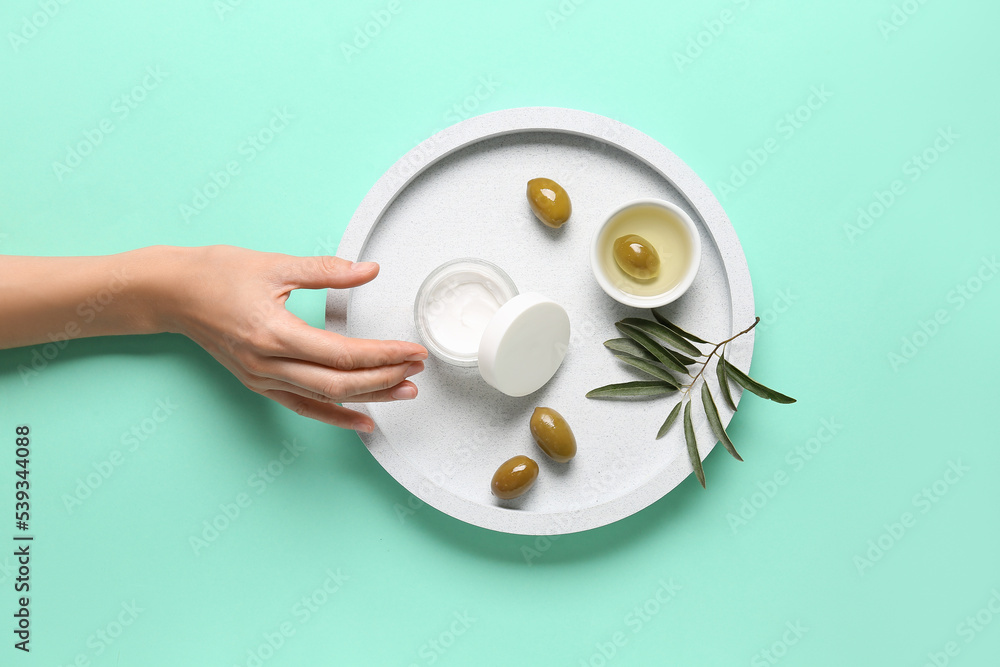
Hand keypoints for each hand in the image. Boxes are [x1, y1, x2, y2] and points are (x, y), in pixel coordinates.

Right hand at [151, 245, 426, 431]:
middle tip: (418, 369)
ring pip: (324, 397)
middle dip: (384, 378)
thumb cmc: (216, 273)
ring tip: (405, 392)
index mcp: (274, 332)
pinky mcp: (258, 383)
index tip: (413, 351)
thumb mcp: (275, 264)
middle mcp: (267, 364)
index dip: (383, 354)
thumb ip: (327, 270)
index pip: (342, 353)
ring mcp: (261, 379)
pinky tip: (364, 421)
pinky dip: (335, 416)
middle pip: (339, 382)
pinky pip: (302, 406)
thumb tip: (370, 270)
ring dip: (368, 397)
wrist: (170, 292)